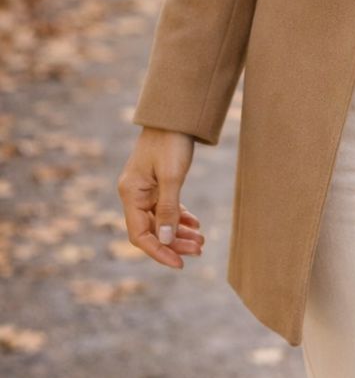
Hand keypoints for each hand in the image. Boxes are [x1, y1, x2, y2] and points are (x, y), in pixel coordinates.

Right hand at [118, 127, 204, 269]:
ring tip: (201, 242)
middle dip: (174, 244)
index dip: (159, 252)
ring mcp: (145, 189)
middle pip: (151, 230)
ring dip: (179, 233)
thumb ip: (168, 209)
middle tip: (199, 250)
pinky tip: (195, 225)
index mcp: (131, 193)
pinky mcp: (157, 183)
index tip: (179, 263)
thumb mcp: (172, 176)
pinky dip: (180, 219)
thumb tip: (166, 241)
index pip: (139, 235)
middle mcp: (134, 194)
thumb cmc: (171, 142)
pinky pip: (166, 209)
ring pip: (160, 221)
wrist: (175, 114)